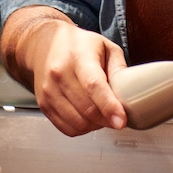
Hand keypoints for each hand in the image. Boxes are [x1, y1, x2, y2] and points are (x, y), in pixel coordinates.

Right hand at [0, 8, 127, 136]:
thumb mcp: (105, 46)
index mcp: (79, 57)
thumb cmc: (79, 45)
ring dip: (95, 125)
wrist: (45, 44)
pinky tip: (87, 117)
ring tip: (101, 114)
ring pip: (78, 123)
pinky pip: (67, 128)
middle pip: (87, 109)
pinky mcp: (43, 104)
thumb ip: (119, 68)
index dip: (109, 106)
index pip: (93, 85)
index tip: (121, 121)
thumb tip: (129, 92)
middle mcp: (60, 74)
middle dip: (107, 119)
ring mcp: (49, 91)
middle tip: (117, 116)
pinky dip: (82, 128)